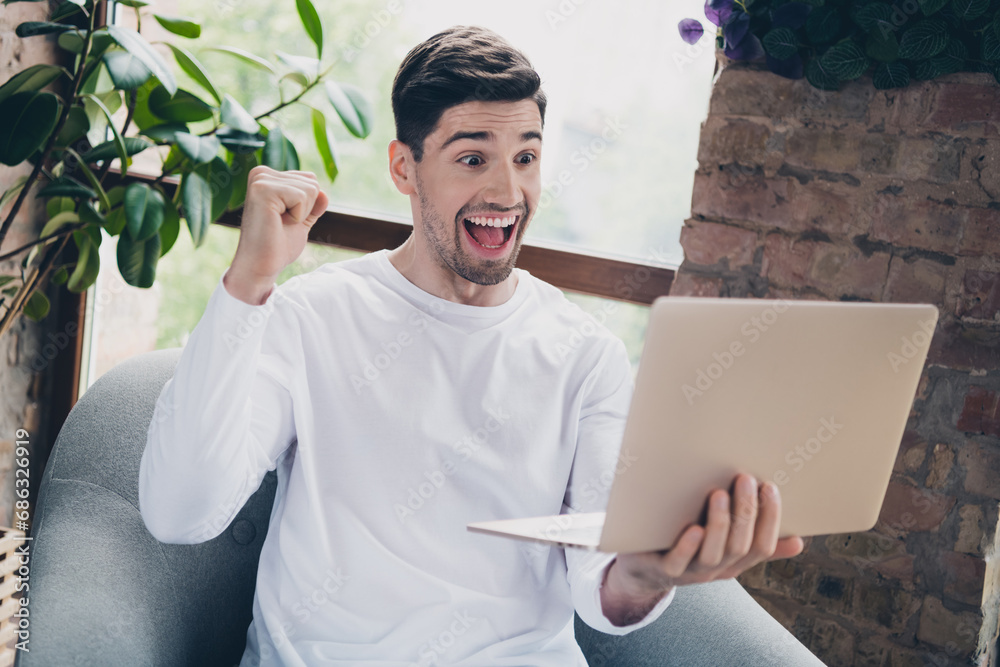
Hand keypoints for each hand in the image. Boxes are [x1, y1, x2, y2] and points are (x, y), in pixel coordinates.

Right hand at [223, 166, 328, 304]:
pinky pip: (302, 197)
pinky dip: (297, 216)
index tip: (286, 219)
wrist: (261, 265)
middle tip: (282, 223)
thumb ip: (313, 204)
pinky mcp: (262, 189)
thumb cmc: (278, 245)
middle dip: (306, 208)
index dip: (308, 206)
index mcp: (268, 177)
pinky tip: (277, 223)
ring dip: (302, 213)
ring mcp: (260, 179)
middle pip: (313, 182)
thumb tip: (324, 193)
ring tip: (279, 223)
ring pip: (311, 189)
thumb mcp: (301, 220)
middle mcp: (262, 173)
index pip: (311, 180)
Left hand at [600, 474, 803, 625]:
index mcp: (735, 562)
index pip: (763, 545)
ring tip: (719, 494)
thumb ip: (754, 538)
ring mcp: (691, 572)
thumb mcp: (723, 542)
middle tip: (744, 478)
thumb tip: (798, 541)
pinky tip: (694, 528)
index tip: (770, 486)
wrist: (643, 568)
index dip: (770, 518)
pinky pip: (678, 562)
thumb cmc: (687, 544)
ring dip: (719, 524)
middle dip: (746, 511)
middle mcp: (718, 569)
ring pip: (714, 554)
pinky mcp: (664, 569)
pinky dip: (688, 546)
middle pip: (740, 545)